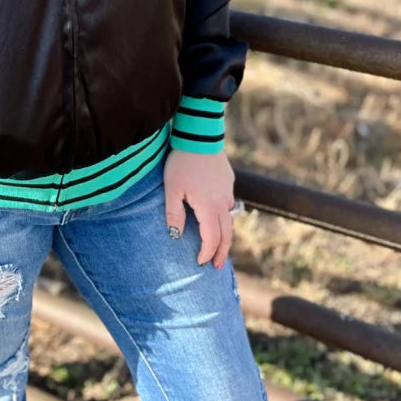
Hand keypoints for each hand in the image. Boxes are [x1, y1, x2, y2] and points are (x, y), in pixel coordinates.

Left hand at [163, 148, 235, 268]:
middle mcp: (222, 202)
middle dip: (221, 252)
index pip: (211, 238)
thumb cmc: (181, 162)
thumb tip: (176, 236)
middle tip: (216, 265)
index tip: (201, 262)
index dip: (207, 253)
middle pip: (226, 233)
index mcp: (208, 207)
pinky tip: (216, 216)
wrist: (199, 136)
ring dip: (224, 234)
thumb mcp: (172, 189)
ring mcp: (228, 191)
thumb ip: (174, 214)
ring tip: (217, 245)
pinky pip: (228, 203)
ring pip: (229, 218)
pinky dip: (224, 216)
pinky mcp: (228, 180)